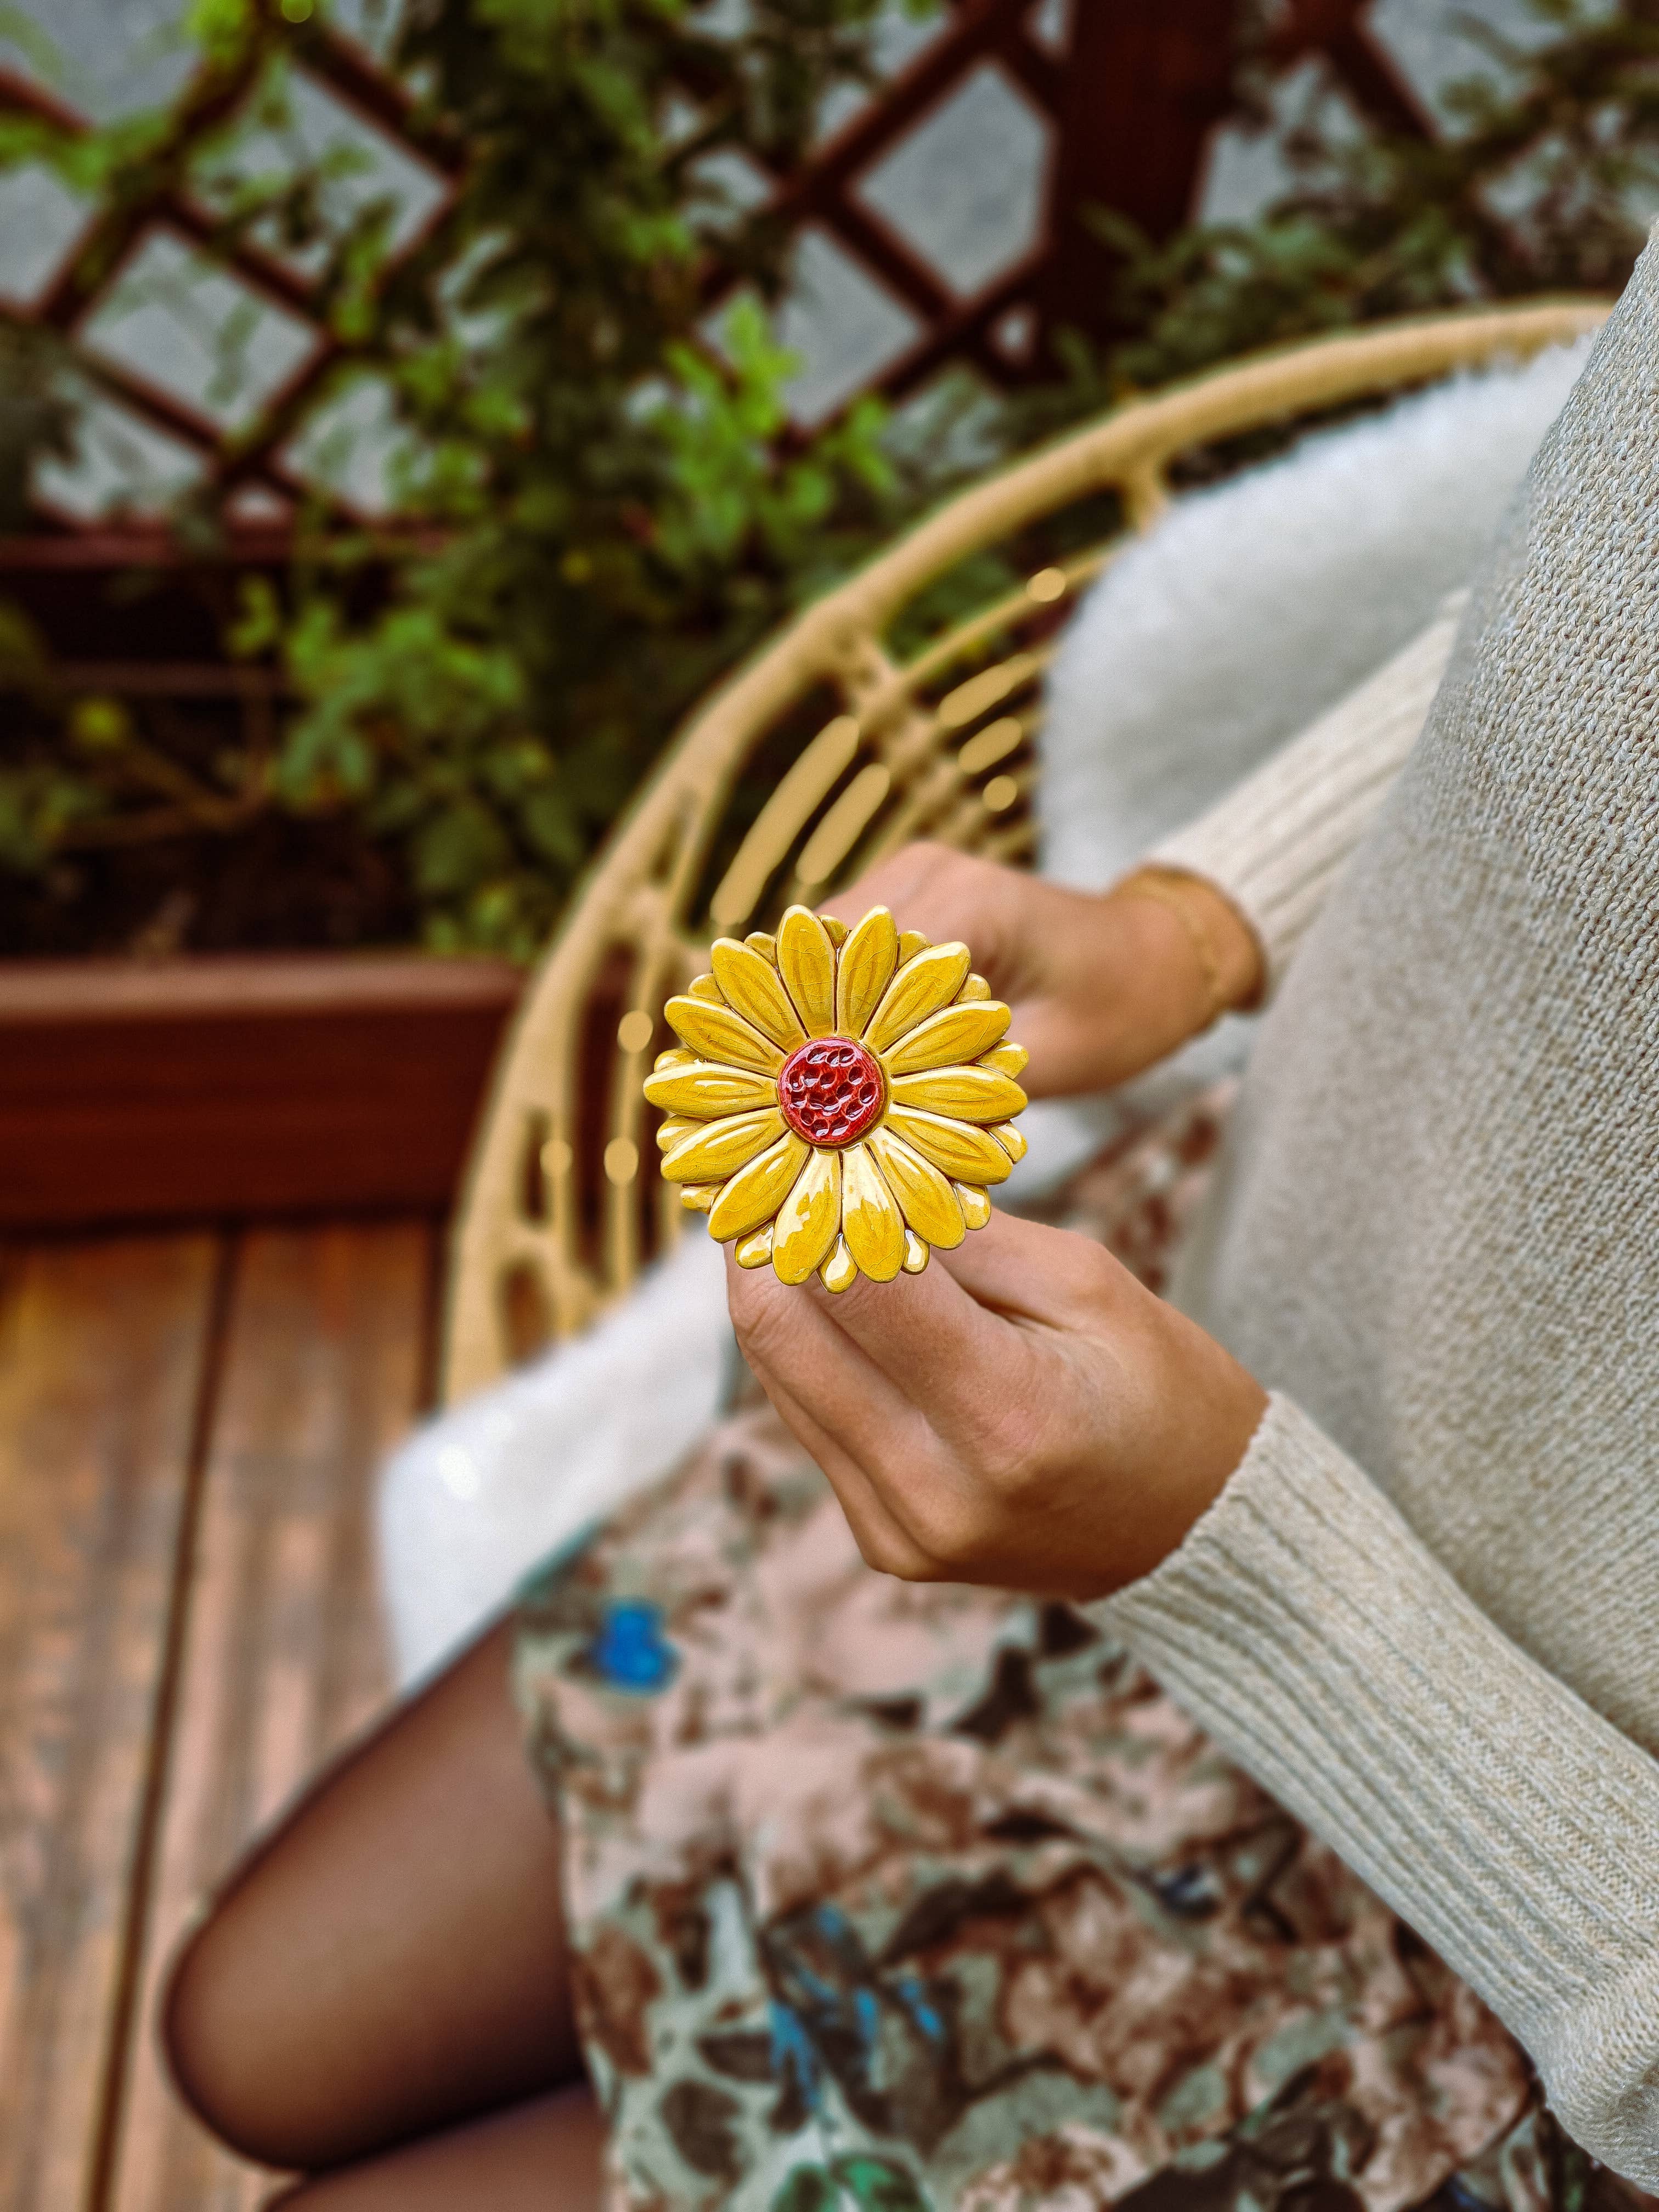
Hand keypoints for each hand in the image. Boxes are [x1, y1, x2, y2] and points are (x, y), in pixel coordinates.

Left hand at [727, 1207, 1267, 1598]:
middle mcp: (937, 1488)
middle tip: (776, 1166)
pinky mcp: (885, 1542)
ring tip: (799, 1217)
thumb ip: (959, 1234)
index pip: (855, 1284)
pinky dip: (811, 1351)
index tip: (806, 1134)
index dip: (815, 1197)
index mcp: (1008, 1416)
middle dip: (768, 1236)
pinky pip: (808, 1422)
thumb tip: (851, 1172)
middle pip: (781, 1333)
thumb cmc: (1162, 1389)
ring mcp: (902, 1529)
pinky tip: (833, 1298)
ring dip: (778, 1290)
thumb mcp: (1085, 1282)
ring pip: (777, 1375)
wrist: (1198, 1531)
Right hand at [832, 843, 1261, 1098]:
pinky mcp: (910, 900)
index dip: (826, 1037)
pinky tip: (839, 1064)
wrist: (1162, 955)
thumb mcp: (1052, 1058)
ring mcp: (912, 877)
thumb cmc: (1125, 1006)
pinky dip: (841, 1006)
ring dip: (818, 1018)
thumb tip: (882, 1131)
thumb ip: (967, 1083)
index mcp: (969, 899)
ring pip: (824, 954)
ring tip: (810, 1092)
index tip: (809, 1106)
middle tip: (796, 1108)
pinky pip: (850, 956)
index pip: (858, 967)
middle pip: (823, 954)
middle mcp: (926, 872)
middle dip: (808, 1029)